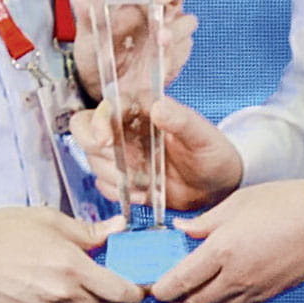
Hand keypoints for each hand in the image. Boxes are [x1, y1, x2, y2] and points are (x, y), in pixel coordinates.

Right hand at [0, 203, 144, 302]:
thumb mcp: (48, 220)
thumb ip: (88, 231)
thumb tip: (118, 230)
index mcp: (72, 268)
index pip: (121, 292)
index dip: (138, 293)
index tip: (143, 287)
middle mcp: (61, 296)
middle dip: (121, 300)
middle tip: (124, 287)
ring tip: (90, 286)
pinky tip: (61, 293)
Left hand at [71, 0, 197, 103]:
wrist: (102, 86)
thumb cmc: (99, 50)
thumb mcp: (88, 31)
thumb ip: (86, 13)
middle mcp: (163, 7)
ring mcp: (173, 31)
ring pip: (188, 20)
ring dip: (176, 26)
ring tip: (160, 37)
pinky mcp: (177, 55)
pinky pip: (183, 49)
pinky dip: (174, 50)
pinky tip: (161, 53)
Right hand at [71, 94, 245, 214]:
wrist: (216, 185)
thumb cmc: (212, 153)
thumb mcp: (202, 135)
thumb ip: (181, 120)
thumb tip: (158, 107)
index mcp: (142, 109)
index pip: (107, 107)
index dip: (98, 122)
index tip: (106, 140)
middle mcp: (126, 129)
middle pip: (86, 132)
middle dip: (97, 151)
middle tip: (122, 166)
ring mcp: (123, 155)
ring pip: (94, 160)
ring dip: (112, 175)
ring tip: (142, 184)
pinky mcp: (124, 178)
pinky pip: (105, 185)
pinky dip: (119, 193)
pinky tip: (142, 195)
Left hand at [150, 180, 303, 302]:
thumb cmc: (285, 203)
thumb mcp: (236, 203)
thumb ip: (204, 222)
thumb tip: (181, 231)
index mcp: (222, 250)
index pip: (180, 281)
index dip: (161, 289)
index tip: (153, 287)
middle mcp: (235, 276)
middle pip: (193, 301)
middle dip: (174, 299)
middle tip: (166, 289)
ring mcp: (253, 289)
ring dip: (196, 302)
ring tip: (189, 289)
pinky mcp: (269, 294)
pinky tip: (217, 290)